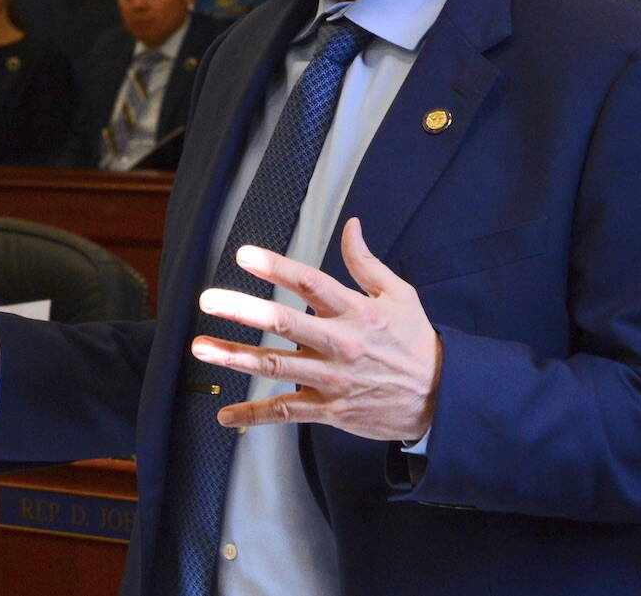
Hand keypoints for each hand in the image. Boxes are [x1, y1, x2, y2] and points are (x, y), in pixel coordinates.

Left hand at [189, 217, 441, 441]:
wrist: (441, 399)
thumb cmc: (416, 342)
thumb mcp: (399, 295)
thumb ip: (367, 262)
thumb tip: (350, 225)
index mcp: (356, 311)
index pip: (310, 283)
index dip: (276, 267)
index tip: (243, 255)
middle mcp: (340, 344)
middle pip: (284, 323)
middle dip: (242, 310)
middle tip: (208, 300)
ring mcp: (331, 380)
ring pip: (275, 367)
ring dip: (234, 357)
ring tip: (200, 347)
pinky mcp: (329, 411)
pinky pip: (284, 413)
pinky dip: (253, 415)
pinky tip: (225, 415)